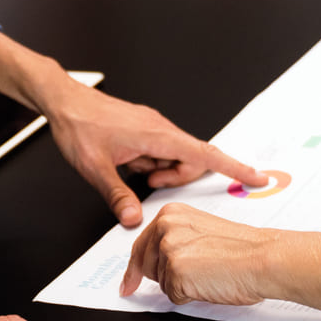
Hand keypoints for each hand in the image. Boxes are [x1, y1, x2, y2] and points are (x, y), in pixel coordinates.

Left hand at [34, 73, 264, 226]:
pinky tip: (127, 163)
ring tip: (130, 171)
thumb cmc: (78, 125)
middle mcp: (160, 128)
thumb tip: (135, 220)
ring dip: (160, 172)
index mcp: (156, 135)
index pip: (205, 153)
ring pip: (173, 158)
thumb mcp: (94, 167)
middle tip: (147, 183)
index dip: (234, 167)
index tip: (257, 177)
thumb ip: (117, 195)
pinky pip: (159, 152)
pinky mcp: (144, 130)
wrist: (63, 100)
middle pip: (191, 160)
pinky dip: (150, 164)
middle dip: (176, 178)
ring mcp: (152, 128)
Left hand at [120, 203, 278, 305]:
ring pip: (163, 284)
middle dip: (166, 277)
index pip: (141, 245)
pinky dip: (190, 296)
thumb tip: (152, 260)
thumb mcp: (199, 229)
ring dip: (182, 286)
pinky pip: (174, 297)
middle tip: (197, 273)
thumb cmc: (241, 247)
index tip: (128, 284)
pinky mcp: (176, 273)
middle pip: (148, 267)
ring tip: (209, 273)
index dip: (135, 269)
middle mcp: (165, 228)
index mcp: (170, 214)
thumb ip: (174, 237)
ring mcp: (169, 250)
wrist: (263, 257)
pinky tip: (209, 283)